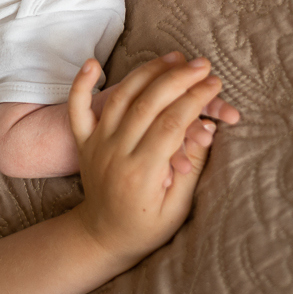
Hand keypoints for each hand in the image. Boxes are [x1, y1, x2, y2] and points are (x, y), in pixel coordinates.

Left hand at [69, 53, 224, 267]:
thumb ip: (191, 166)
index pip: (172, 124)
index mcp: (141, 173)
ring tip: (174, 57)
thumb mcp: (177, 207)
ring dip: (147, 72)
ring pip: (121, 98)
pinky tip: (93, 63)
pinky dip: (81, 84)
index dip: (196, 99)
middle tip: (203, 65)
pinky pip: (77, 108)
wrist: (102, 236)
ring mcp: (96, 145)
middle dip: (179, 79)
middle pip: (148, 104)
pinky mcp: (84, 141)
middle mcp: (115, 154)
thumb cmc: (146, 225)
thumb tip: (207, 129)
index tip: (215, 83)